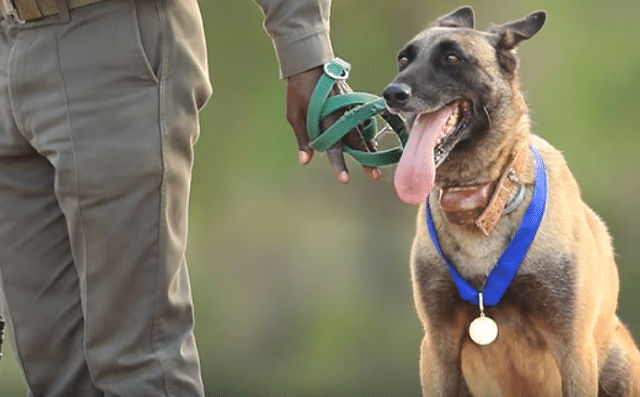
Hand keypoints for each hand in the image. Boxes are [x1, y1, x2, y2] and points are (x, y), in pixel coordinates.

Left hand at [285, 66, 380, 182]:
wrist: (311, 65)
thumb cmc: (299, 91)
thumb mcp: (295, 114)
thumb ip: (303, 138)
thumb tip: (305, 161)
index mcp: (325, 118)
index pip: (333, 146)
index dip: (338, 163)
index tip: (345, 179)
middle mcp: (341, 114)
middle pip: (356, 141)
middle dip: (366, 159)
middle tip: (375, 176)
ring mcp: (349, 107)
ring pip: (362, 131)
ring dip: (369, 147)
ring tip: (378, 161)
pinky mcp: (353, 101)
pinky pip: (363, 120)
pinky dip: (367, 132)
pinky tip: (371, 143)